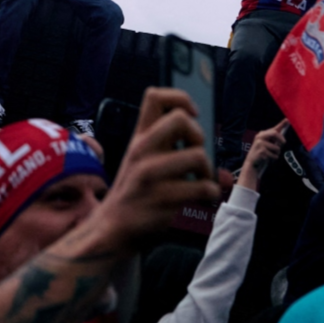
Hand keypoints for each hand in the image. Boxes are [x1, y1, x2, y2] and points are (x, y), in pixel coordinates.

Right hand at [90, 88, 217, 253]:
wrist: (113, 225)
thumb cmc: (135, 190)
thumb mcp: (140, 159)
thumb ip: (165, 144)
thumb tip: (204, 136)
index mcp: (138, 138)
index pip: (154, 97)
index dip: (180, 98)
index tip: (191, 114)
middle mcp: (141, 150)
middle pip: (181, 119)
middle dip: (198, 135)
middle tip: (195, 154)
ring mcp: (150, 173)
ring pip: (197, 155)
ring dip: (208, 171)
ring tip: (200, 181)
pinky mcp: (161, 197)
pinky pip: (203, 187)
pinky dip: (210, 194)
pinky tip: (200, 198)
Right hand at [238, 120, 287, 190]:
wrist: (252, 163)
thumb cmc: (262, 153)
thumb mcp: (267, 145)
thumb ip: (274, 141)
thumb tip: (283, 140)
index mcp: (262, 134)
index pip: (274, 128)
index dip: (282, 124)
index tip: (288, 119)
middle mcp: (260, 137)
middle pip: (275, 134)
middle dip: (281, 140)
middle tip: (283, 144)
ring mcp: (260, 144)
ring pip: (277, 148)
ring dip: (277, 153)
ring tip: (270, 155)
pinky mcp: (262, 151)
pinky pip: (275, 155)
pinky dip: (273, 158)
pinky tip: (267, 159)